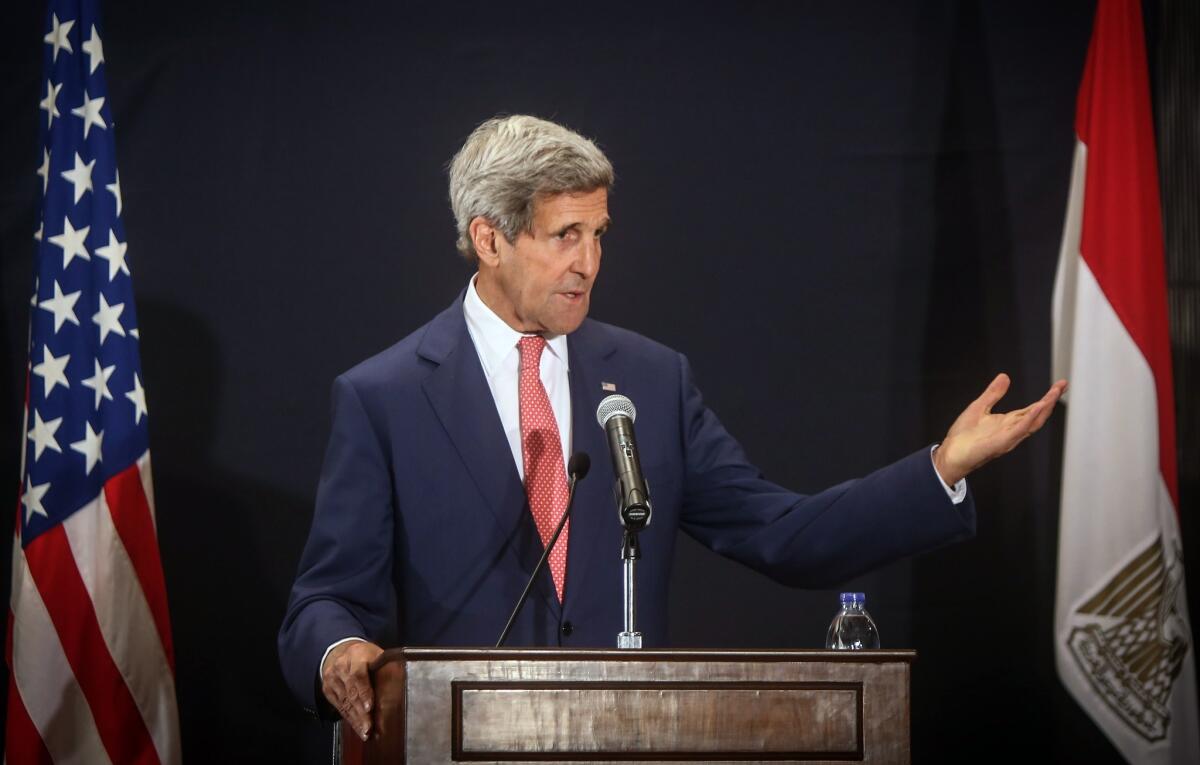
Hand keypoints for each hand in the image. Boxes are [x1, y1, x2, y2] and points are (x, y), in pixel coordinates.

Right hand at [321, 640, 383, 740]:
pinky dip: (349, 718)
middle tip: (369, 727)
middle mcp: (341, 666)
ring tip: (365, 732)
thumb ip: (385, 667)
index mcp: (356, 655)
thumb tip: (400, 685)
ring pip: (344, 702)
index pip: (358, 675)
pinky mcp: (327, 689)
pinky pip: (339, 706)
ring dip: (355, 719)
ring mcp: (332, 678)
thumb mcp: (377, 654)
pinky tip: (357, 727)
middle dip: (361, 712)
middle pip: (351, 692)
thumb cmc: (366, 656)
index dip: (364, 692)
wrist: (342, 652)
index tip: (370, 707)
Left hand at [933, 373, 1067, 485]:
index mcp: (1008, 422)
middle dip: (1051, 400)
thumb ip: (993, 393)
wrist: (951, 454)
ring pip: (1033, 422)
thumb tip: (1004, 377)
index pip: (1033, 408)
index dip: (1047, 397)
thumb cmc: (963, 436)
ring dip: (1045, 408)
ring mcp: (1009, 437)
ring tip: (1054, 394)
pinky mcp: (1001, 443)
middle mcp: (1012, 430)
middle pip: (1038, 415)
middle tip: (1062, 386)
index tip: (1059, 385)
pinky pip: (1019, 430)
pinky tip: (1036, 408)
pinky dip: (1029, 419)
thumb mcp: (979, 407)